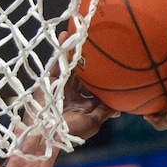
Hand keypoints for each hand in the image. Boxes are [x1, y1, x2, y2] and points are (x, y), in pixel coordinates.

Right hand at [19, 35, 119, 156]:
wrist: (47, 135)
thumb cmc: (71, 131)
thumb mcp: (93, 121)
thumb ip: (105, 111)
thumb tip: (119, 108)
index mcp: (82, 102)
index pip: (94, 85)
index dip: (101, 74)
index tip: (111, 61)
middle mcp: (72, 92)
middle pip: (82, 71)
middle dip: (88, 58)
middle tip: (97, 40)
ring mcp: (61, 85)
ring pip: (70, 64)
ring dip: (74, 49)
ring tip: (80, 31)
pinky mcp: (49, 81)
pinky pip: (56, 62)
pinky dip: (61, 50)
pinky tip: (65, 35)